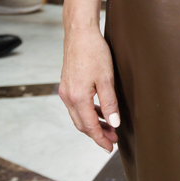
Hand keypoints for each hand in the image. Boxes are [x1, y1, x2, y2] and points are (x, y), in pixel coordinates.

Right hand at [59, 25, 120, 152]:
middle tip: (112, 139)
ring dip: (93, 123)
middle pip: (82, 124)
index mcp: (78, 97)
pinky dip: (88, 112)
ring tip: (109, 127)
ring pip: (78, 115)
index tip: (110, 147)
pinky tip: (99, 111)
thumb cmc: (94, 52)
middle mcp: (68, 97)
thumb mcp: (106, 79)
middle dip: (97, 134)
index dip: (101, 139)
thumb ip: (110, 104)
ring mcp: (65, 90)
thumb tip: (114, 124)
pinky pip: (76, 105)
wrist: (80, 32)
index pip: (90, 126)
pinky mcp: (67, 84)